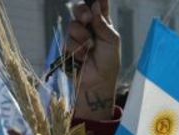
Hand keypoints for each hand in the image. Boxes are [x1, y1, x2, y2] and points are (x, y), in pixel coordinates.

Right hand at [68, 0, 120, 120]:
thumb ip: (102, 23)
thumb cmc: (108, 62)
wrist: (97, 82)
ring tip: (89, 48)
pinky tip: (83, 57)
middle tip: (87, 19)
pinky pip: (67, 40)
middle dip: (82, 12)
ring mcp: (77, 37)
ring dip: (81, 37)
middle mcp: (88, 27)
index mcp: (102, 23)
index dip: (97, 1)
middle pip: (80, 10)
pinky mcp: (67, 48)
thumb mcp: (112, 40)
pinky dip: (76, 49)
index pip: (98, 6)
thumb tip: (95, 5)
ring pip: (72, 26)